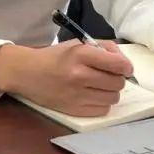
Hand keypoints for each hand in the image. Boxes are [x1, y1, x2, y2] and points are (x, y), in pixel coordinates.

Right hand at [0, 40, 133, 116]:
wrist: (27, 73)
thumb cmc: (55, 57)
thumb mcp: (77, 44)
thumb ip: (103, 48)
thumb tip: (123, 61)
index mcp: (81, 54)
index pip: (118, 64)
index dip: (126, 67)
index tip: (125, 68)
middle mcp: (79, 75)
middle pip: (118, 83)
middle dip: (118, 79)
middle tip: (109, 76)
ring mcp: (76, 94)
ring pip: (113, 98)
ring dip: (111, 92)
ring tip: (100, 86)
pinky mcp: (73, 110)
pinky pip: (102, 110)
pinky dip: (102, 103)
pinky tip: (93, 96)